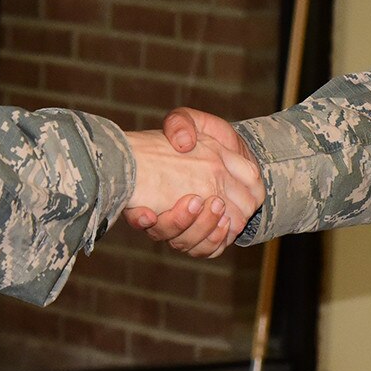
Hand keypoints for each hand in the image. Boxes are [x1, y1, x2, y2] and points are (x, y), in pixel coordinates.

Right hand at [122, 126, 261, 259]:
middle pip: (165, 233)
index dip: (140, 219)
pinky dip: (215, 241)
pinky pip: (208, 250)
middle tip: (196, 199)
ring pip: (188, 243)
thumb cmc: (205, 136)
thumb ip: (180, 124)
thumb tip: (181, 143)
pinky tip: (224, 224)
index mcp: (155, 189)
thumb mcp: (189, 120)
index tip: (149, 213)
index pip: (139, 216)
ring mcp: (188, 225)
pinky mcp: (209, 235)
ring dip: (201, 228)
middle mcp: (168, 211)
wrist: (231, 148)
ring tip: (216, 205)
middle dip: (179, 223)